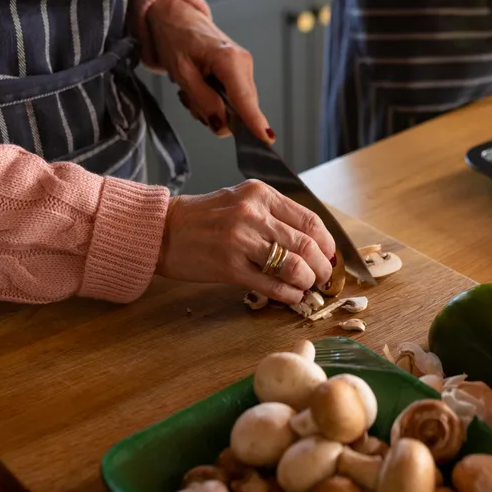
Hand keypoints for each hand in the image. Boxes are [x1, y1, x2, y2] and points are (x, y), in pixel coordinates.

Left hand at [147, 0, 273, 141]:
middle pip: (240, 108)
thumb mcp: (181, 73)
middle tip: (189, 98)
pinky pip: (233, 98)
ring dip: (211, 106)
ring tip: (191, 89)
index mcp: (229, 59)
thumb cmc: (176, 38)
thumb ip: (202, 101)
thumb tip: (221, 125)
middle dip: (214, 113)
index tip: (266, 139)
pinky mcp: (240, 71)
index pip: (244, 99)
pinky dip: (214, 99)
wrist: (175, 18)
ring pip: (235, 106)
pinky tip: (200, 87)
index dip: (254, 122)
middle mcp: (243, 63)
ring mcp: (244, 67)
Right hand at [156, 180, 336, 304]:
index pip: (309, 220)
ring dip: (307, 281)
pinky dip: (288, 294)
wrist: (162, 230)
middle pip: (306, 245)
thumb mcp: (241, 200)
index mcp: (260, 194)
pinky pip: (270, 285)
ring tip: (307, 286)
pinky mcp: (229, 267)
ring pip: (293, 266)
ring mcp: (241, 241)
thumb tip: (311, 241)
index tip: (329, 255)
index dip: (327, 243)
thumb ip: (274, 215)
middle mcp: (253, 214)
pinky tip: (292, 296)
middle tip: (323, 276)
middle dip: (322, 266)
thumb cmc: (204, 217)